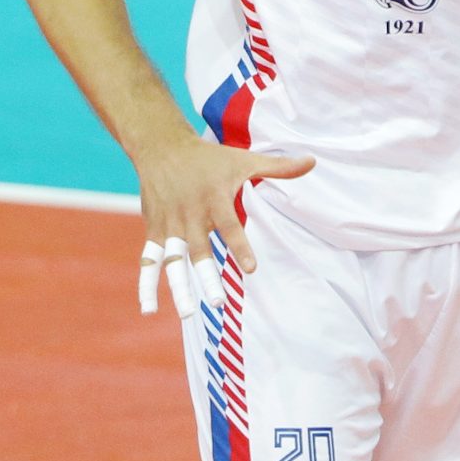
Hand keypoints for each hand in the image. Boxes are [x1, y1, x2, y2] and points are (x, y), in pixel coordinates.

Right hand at [129, 131, 313, 310]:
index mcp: (214, 199)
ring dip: (178, 286)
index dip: (239, 246)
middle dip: (207, 275)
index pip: (229, 226)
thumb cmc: (209, 158)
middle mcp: (190, 215)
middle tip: (219, 302)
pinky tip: (148, 309)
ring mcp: (169, 224)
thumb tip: (312, 162)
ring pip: (172, 259)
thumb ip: (278, 167)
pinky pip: (149, 259)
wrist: (162, 148)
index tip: (252, 268)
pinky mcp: (154, 229)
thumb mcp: (244, 159)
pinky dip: (146, 283)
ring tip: (188, 312)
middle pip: (198, 250)